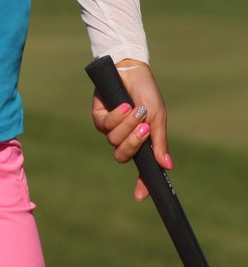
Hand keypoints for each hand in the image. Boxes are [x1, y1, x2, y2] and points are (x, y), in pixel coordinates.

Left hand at [91, 60, 170, 200]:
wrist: (132, 69)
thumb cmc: (147, 93)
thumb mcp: (157, 117)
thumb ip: (159, 141)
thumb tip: (167, 166)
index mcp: (141, 142)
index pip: (140, 168)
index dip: (141, 184)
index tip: (140, 196)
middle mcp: (124, 138)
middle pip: (122, 156)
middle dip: (133, 143)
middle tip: (144, 127)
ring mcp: (110, 129)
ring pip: (113, 140)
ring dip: (126, 125)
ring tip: (135, 109)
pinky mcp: (98, 116)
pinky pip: (104, 126)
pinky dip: (116, 116)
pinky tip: (124, 105)